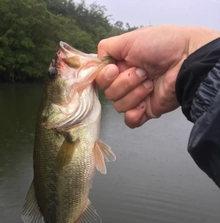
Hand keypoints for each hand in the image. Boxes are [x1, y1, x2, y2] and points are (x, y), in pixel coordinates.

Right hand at [96, 25, 219, 127]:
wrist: (186, 62)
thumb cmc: (162, 46)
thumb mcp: (130, 39)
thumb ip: (108, 48)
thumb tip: (97, 62)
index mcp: (121, 66)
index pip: (101, 79)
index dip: (104, 77)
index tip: (115, 70)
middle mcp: (126, 82)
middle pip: (109, 93)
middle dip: (125, 83)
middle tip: (143, 72)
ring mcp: (136, 97)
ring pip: (118, 106)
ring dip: (135, 94)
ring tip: (150, 83)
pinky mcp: (146, 111)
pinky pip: (130, 121)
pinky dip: (134, 115)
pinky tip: (144, 105)